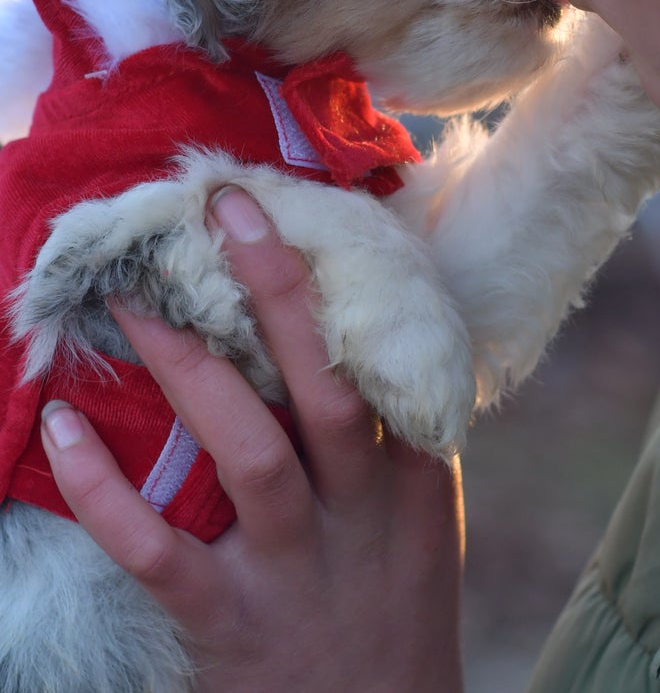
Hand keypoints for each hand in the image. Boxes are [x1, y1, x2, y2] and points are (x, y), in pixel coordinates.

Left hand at [39, 189, 464, 692]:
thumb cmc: (395, 603)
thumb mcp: (422, 513)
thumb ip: (391, 427)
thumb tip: (346, 319)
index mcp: (410, 474)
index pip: (382, 358)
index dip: (339, 281)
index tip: (288, 208)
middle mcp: (357, 511)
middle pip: (323, 383)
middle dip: (277, 288)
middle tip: (225, 207)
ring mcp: (291, 568)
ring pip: (245, 449)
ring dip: (188, 367)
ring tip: (134, 300)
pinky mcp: (226, 623)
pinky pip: (157, 550)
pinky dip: (103, 492)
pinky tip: (66, 431)